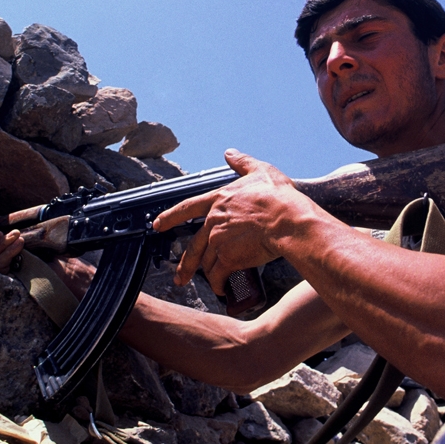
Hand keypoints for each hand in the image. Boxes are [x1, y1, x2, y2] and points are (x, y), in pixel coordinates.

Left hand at [152, 149, 304, 293]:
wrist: (287, 220)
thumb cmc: (277, 197)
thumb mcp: (260, 171)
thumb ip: (242, 162)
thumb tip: (229, 153)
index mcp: (219, 199)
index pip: (187, 208)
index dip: (170, 217)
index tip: (158, 225)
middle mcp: (214, 221)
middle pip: (193, 246)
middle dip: (185, 264)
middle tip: (180, 277)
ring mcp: (219, 241)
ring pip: (207, 263)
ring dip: (210, 275)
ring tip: (215, 285)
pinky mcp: (229, 258)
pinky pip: (219, 276)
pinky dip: (220, 285)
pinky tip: (223, 290)